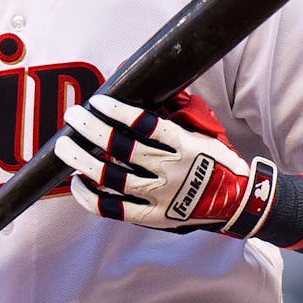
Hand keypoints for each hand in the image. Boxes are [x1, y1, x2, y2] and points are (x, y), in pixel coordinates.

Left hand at [55, 93, 276, 237]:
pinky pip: (115, 209)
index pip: (147, 125)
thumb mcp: (202, 133)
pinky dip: (93, 198)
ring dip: (85, 160)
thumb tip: (148, 86)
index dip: (119, 112)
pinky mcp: (154, 217)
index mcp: (185, 146)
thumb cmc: (216, 160)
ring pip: (114, 178)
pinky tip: (77, 183)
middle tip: (73, 115)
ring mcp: (161, 196)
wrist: (237, 201)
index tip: (98, 101)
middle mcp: (171, 171)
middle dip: (93, 130)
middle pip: (123, 149)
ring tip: (65, 145)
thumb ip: (176, 114)